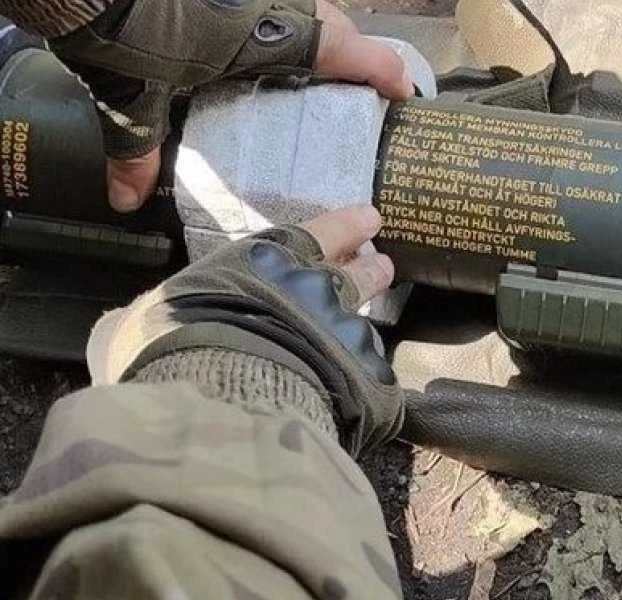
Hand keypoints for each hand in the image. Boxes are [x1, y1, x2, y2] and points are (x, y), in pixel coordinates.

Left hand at [48, 0, 414, 212]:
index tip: (403, 95)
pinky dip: (282, 17)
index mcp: (266, 36)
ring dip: (318, 31)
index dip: (384, 71)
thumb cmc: (123, 35)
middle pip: (335, 23)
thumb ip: (137, 149)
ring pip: (307, 4)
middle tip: (358, 87)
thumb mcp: (133, 98)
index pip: (347, 48)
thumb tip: (127, 197)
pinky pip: (274, 1)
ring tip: (315, 65)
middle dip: (355, 53)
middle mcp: (268, 5)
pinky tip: (262, 38)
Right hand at [90, 206, 402, 452]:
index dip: (344, 227)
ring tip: (382, 305)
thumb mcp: (148, 320)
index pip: (315, 235)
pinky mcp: (364, 381)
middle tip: (381, 261)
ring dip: (372, 309)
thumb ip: (156, 317)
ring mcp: (344, 334)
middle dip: (368, 267)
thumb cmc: (172, 342)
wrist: (222, 392)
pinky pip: (373, 376)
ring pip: (367, 318)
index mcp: (265, 263)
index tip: (367, 219)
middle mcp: (315, 290)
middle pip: (353, 274)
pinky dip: (371, 377)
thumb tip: (128, 327)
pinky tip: (374, 384)